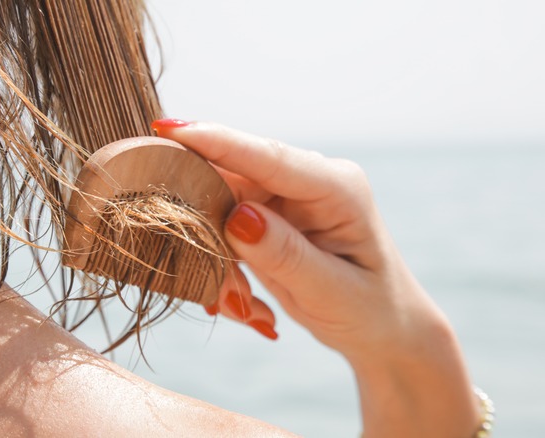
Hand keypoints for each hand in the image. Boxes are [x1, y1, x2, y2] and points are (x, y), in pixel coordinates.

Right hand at [153, 119, 440, 357]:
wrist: (380, 326)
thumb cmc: (369, 310)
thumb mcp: (331, 293)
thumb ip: (285, 254)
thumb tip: (238, 216)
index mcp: (336, 187)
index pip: (268, 157)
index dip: (216, 141)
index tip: (167, 128)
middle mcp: (307, 181)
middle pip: (232, 176)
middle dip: (207, 226)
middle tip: (218, 291)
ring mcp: (284, 195)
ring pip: (219, 204)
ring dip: (216, 256)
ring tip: (241, 306)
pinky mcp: (266, 213)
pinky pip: (223, 224)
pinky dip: (222, 263)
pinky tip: (241, 299)